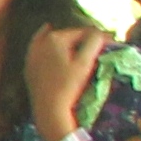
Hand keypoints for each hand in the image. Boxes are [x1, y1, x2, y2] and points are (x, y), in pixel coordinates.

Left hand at [23, 24, 107, 140]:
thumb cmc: (68, 84)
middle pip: (66, 36)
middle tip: (98, 43)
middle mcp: (40, 43)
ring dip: (65, 40)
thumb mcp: (84, 63)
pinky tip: (50, 42)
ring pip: (50, 41)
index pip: (81, 33)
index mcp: (55, 39)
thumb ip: (93, 43)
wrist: (49, 107)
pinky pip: (39, 50)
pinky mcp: (29, 66)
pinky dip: (47, 45)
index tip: (111, 41)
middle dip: (82, 38)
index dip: (98, 36)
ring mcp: (32, 55)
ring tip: (78, 39)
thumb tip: (99, 33)